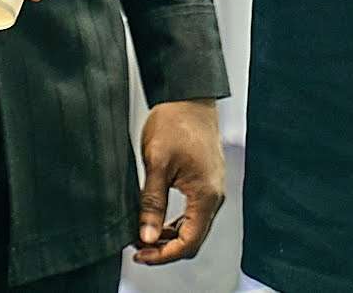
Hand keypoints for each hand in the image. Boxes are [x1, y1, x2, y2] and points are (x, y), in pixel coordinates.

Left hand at [134, 99, 225, 264]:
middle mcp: (214, 196)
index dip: (164, 254)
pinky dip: (176, 222)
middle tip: (138, 248)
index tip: (141, 254)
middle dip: (166, 249)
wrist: (188, 97)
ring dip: (170, 237)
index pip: (189, 241)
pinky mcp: (206, 182)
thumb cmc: (176, 122)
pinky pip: (194, 213)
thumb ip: (152, 202)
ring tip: (144, 236)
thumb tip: (147, 235)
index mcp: (206, 194)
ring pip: (193, 227)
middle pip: (193, 238)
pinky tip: (158, 220)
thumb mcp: (156, 162)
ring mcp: (212, 189)